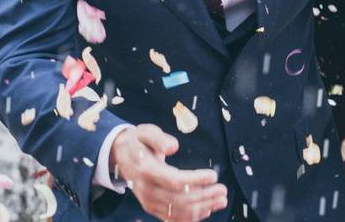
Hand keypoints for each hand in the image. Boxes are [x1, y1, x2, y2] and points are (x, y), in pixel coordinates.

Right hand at [109, 124, 226, 220]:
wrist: (121, 157)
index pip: (174, 181)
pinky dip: (191, 217)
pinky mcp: (153, 208)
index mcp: (146, 170)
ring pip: (178, 212)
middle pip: (179, 200)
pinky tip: (207, 210)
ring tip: (221, 200)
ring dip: (202, 208)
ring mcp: (149, 202)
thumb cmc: (138, 142)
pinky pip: (173, 218)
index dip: (195, 180)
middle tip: (223, 189)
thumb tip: (174, 146)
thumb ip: (159, 138)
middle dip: (204, 196)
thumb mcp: (145, 132)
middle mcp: (147, 190)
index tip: (213, 175)